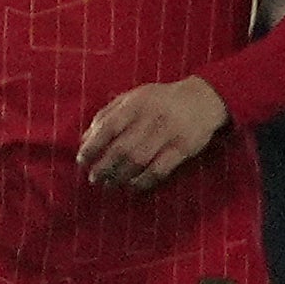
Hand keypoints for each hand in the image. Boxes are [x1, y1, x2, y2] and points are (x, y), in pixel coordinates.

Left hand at [77, 76, 228, 189]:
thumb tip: (85, 139)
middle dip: (104, 167)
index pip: (107, 128)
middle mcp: (150, 118)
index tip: (82, 160)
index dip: (92, 147)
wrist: (203, 98)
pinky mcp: (183, 148)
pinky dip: (144, 181)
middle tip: (94, 178)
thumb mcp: (132, 98)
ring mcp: (168, 133)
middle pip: (121, 149)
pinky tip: (134, 185)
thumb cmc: (159, 100)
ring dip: (120, 176)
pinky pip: (160, 169)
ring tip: (110, 184)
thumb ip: (107, 115)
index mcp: (134, 105)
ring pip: (138, 161)